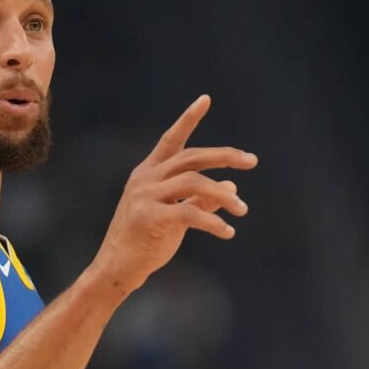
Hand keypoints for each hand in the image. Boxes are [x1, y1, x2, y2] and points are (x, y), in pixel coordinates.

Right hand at [89, 95, 256, 295]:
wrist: (117, 269)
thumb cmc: (145, 243)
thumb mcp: (175, 217)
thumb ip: (201, 201)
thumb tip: (232, 187)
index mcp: (148, 173)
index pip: (171, 140)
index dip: (188, 119)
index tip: (206, 99)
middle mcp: (145, 179)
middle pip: (191, 157)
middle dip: (224, 155)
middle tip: (252, 161)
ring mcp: (145, 197)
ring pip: (194, 183)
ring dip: (223, 195)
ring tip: (242, 210)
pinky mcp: (149, 218)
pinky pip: (189, 213)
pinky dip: (213, 222)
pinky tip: (228, 233)